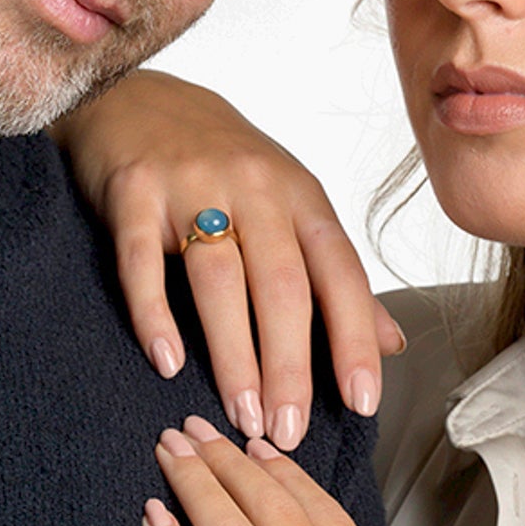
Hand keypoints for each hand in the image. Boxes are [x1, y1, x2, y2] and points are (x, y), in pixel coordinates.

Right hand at [53, 70, 402, 447]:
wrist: (137, 96)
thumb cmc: (222, 165)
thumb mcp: (290, 205)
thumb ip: (334, 276)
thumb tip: (391, 342)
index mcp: (300, 196)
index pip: (339, 274)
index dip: (355, 338)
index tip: (363, 401)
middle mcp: (253, 187)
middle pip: (281, 284)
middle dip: (289, 365)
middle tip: (288, 429)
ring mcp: (191, 185)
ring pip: (219, 279)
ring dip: (233, 353)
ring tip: (240, 414)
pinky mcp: (133, 190)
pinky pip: (143, 260)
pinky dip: (154, 313)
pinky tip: (167, 361)